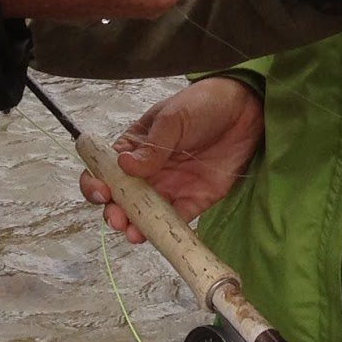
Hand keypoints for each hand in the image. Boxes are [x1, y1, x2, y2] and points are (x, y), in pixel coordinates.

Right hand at [79, 77, 262, 241]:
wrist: (246, 110)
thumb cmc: (203, 104)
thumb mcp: (173, 118)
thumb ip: (151, 147)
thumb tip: (124, 166)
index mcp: (134, 146)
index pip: (105, 168)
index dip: (96, 182)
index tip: (101, 191)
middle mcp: (148, 171)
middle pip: (122, 198)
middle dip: (114, 211)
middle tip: (116, 218)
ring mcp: (169, 187)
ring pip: (145, 214)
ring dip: (135, 226)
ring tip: (132, 233)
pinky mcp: (194, 200)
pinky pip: (176, 221)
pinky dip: (166, 232)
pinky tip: (159, 236)